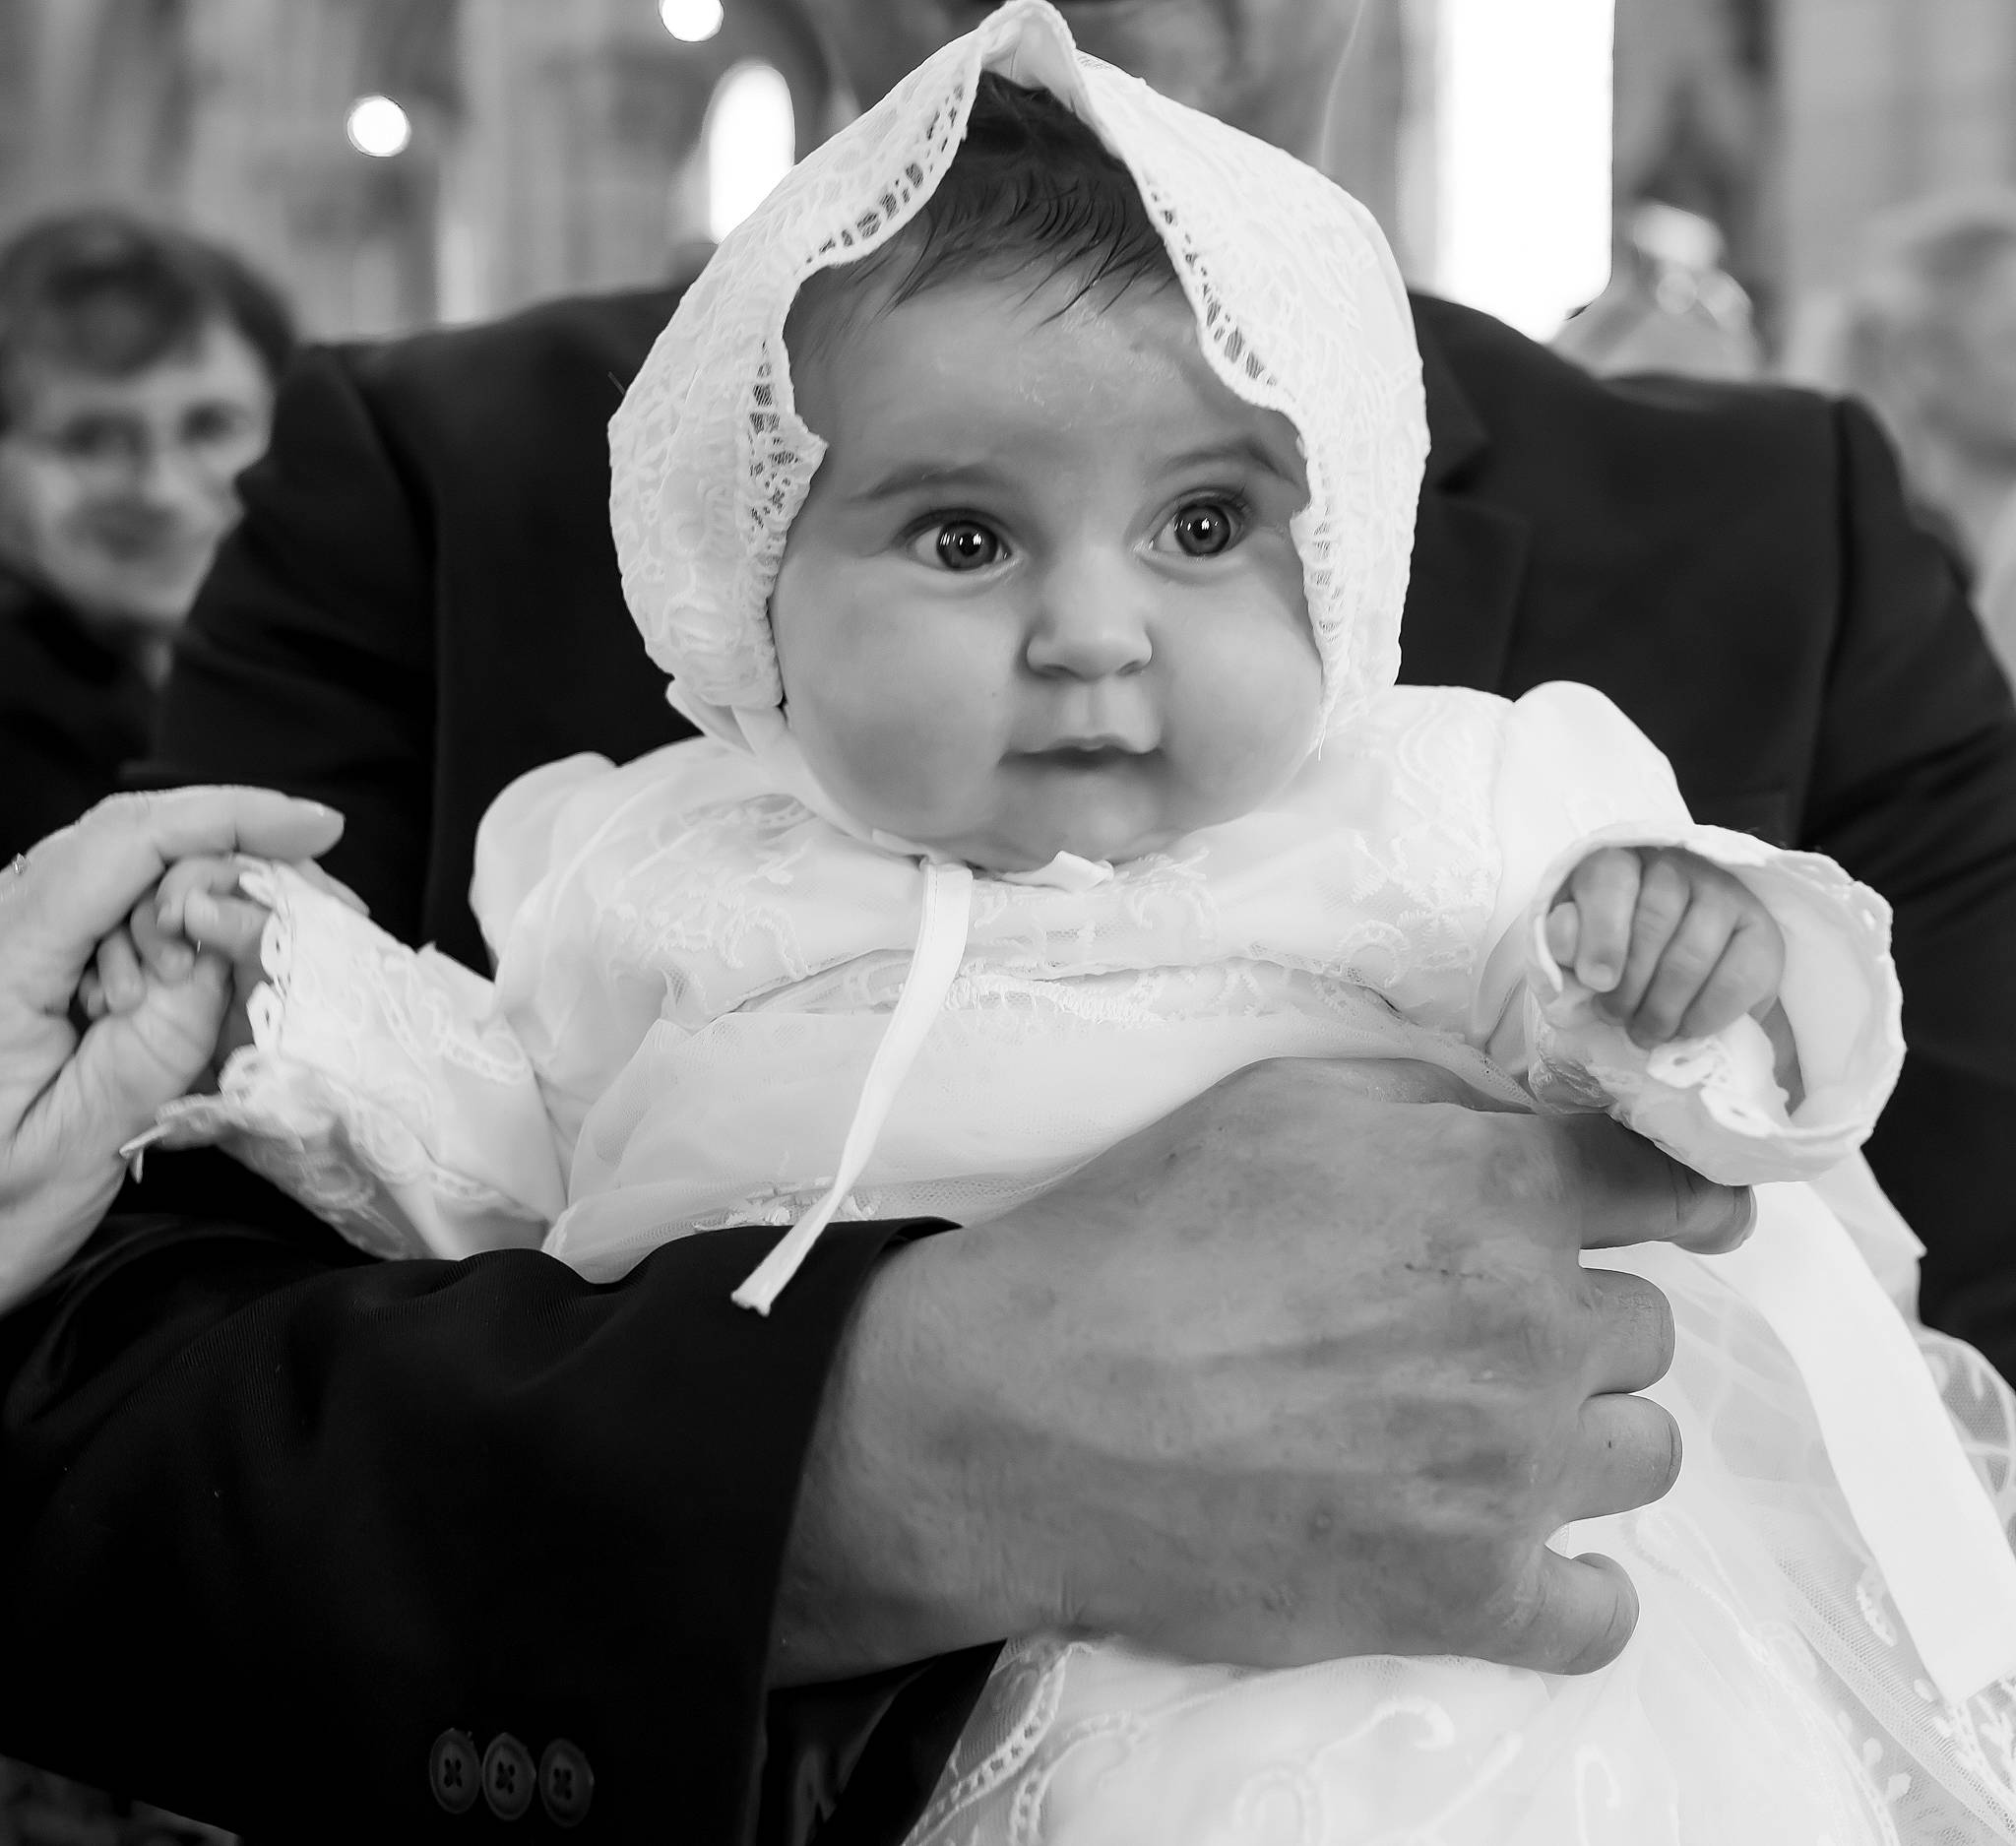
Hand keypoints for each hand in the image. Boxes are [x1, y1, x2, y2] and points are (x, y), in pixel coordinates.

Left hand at [0, 789, 347, 1309]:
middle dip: (234, 856)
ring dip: (206, 902)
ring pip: (126, 871)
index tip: (316, 829)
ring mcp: (7, 945)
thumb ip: (162, 1040)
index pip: (122, 845)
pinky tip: (199, 974)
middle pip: (130, 840)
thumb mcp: (80, 1142)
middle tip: (318, 914)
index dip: (228, 816)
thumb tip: (237, 940)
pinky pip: (110, 911)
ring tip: (249, 967)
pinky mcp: (22, 966)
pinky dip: (175, 930)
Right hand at [773, 1058, 1751, 1684]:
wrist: (1027, 1413)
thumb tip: (1513, 1128)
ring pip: (1642, 1455)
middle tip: (1484, 1337)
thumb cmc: (1136, 1238)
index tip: (1707, 1217)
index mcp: (1494, 1195)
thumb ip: (1426, 1105)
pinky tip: (1528, 1567)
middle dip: (1578, 1326)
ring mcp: (1509, 1473)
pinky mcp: (1464, 1597)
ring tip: (1484, 1443)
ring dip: (1583, 1441)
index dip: (1694, 1198)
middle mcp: (1532, 1327)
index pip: (1666, 1186)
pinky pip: (1596, 1613)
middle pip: (1645, 1331)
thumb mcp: (1275, 1104)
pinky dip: (1574, 1590)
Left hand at [1545, 846, 1784, 1047]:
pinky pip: (1734, 980)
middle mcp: (1678, 866)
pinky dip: (1704, 1015)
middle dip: (1629, 985)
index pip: (1610, 880)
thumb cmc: (1619, 959)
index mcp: (1621, 861)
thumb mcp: (1577, 947)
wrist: (1684, 981)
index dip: (1600, 935)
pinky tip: (1686, 1029)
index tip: (1596, 983)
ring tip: (1646, 1032)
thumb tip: (1563, 940)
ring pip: (1691, 955)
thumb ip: (1564, 940)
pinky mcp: (1762, 932)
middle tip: (1617, 1018)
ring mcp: (1726, 894)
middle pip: (1653, 921)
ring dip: (1663, 1007)